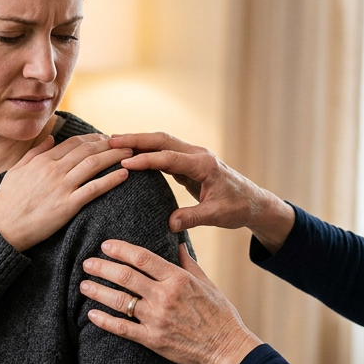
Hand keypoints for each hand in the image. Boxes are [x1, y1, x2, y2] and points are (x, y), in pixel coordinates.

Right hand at [0, 134, 131, 251]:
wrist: (3, 228)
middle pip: (87, 150)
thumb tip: (50, 137)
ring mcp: (61, 187)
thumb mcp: (16, 170)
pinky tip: (124, 175)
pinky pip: (94, 189)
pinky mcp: (67, 206)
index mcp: (42, 160)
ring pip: (93, 165)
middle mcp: (53, 170)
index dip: (92, 139)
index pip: (73, 143)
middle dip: (108, 144)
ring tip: (130, 154)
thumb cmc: (7, 201)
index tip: (104, 139)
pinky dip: (110, 180)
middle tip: (124, 143)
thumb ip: (34, 152)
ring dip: (114, 156)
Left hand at [81, 241, 260, 363]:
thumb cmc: (220, 315)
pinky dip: (105, 321)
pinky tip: (91, 314)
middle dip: (103, 268)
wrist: (226, 348)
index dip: (121, 249)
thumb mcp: (207, 283)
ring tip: (84, 285)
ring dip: (98, 291)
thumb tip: (178, 245)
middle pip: (126, 276)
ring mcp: (157, 319)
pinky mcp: (153, 339)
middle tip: (87, 263)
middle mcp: (165, 296)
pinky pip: (123, 328)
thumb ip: (188, 264)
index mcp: (178, 279)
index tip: (105, 245)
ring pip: (120, 301)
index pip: (142, 258)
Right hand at [108, 132, 294, 251]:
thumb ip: (193, 217)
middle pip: (162, 140)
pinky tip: (130, 154)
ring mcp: (193, 156)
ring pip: (162, 142)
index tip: (125, 162)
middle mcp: (197, 155)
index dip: (147, 160)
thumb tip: (169, 224)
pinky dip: (146, 150)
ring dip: (138, 141)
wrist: (253, 202)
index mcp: (204, 165)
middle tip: (110, 141)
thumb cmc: (238, 207)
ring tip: (113, 143)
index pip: (170, 158)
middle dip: (136, 139)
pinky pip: (164, 152)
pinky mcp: (188, 163)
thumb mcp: (217, 215)